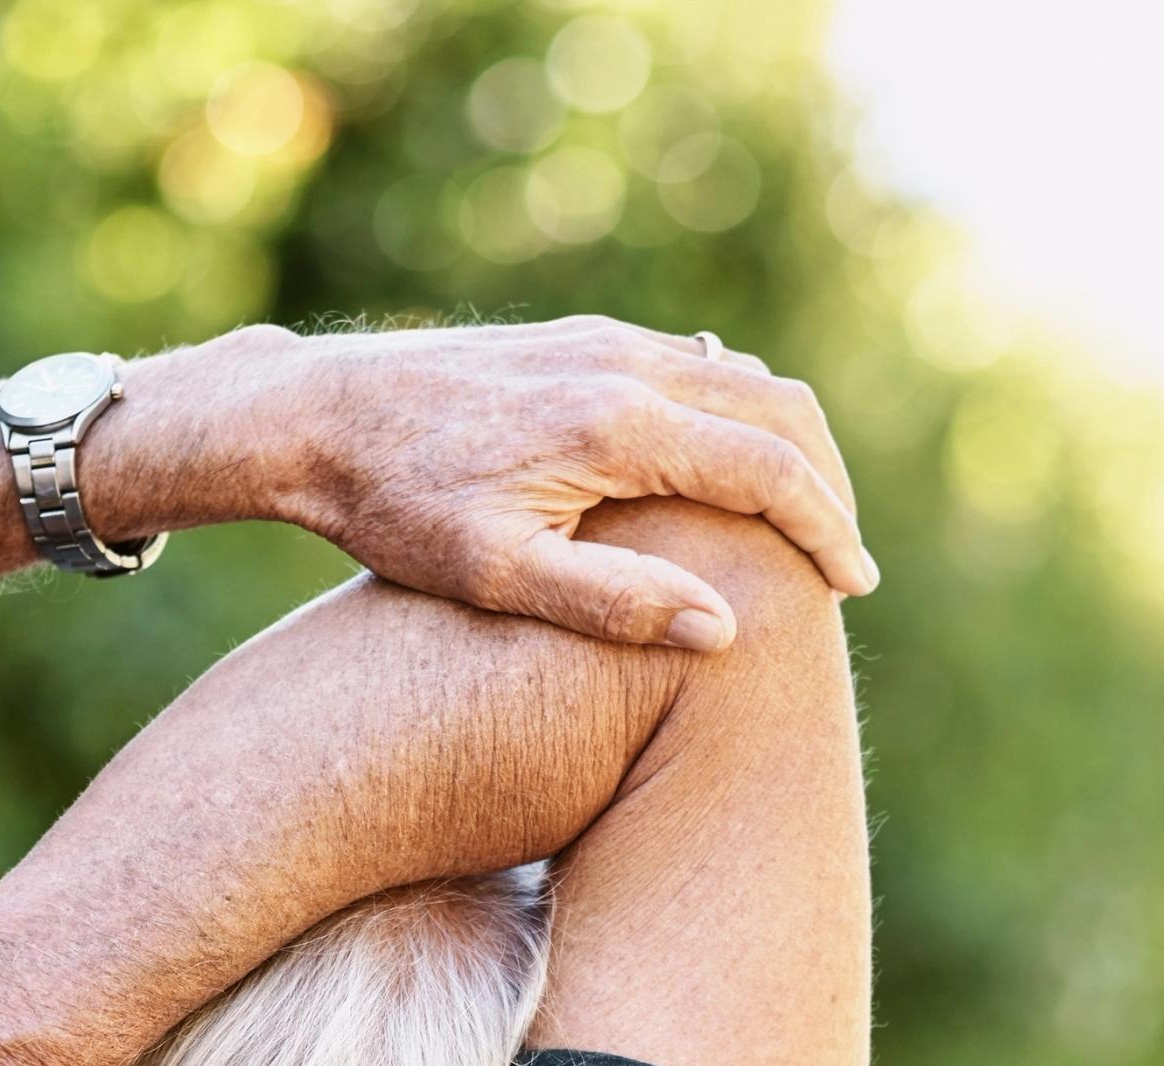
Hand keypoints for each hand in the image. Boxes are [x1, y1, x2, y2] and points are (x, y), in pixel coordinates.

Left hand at [91, 319, 876, 650]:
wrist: (310, 415)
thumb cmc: (391, 509)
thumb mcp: (494, 576)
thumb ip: (612, 603)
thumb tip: (724, 628)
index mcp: (616, 425)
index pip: (767, 471)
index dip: (825, 532)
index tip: (854, 587)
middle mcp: (622, 365)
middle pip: (778, 411)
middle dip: (827, 487)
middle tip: (844, 564)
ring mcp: (601, 342)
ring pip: (742, 383)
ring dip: (786, 450)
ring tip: (799, 527)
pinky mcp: (577, 339)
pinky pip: (693, 368)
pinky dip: (737, 418)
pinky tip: (728, 470)